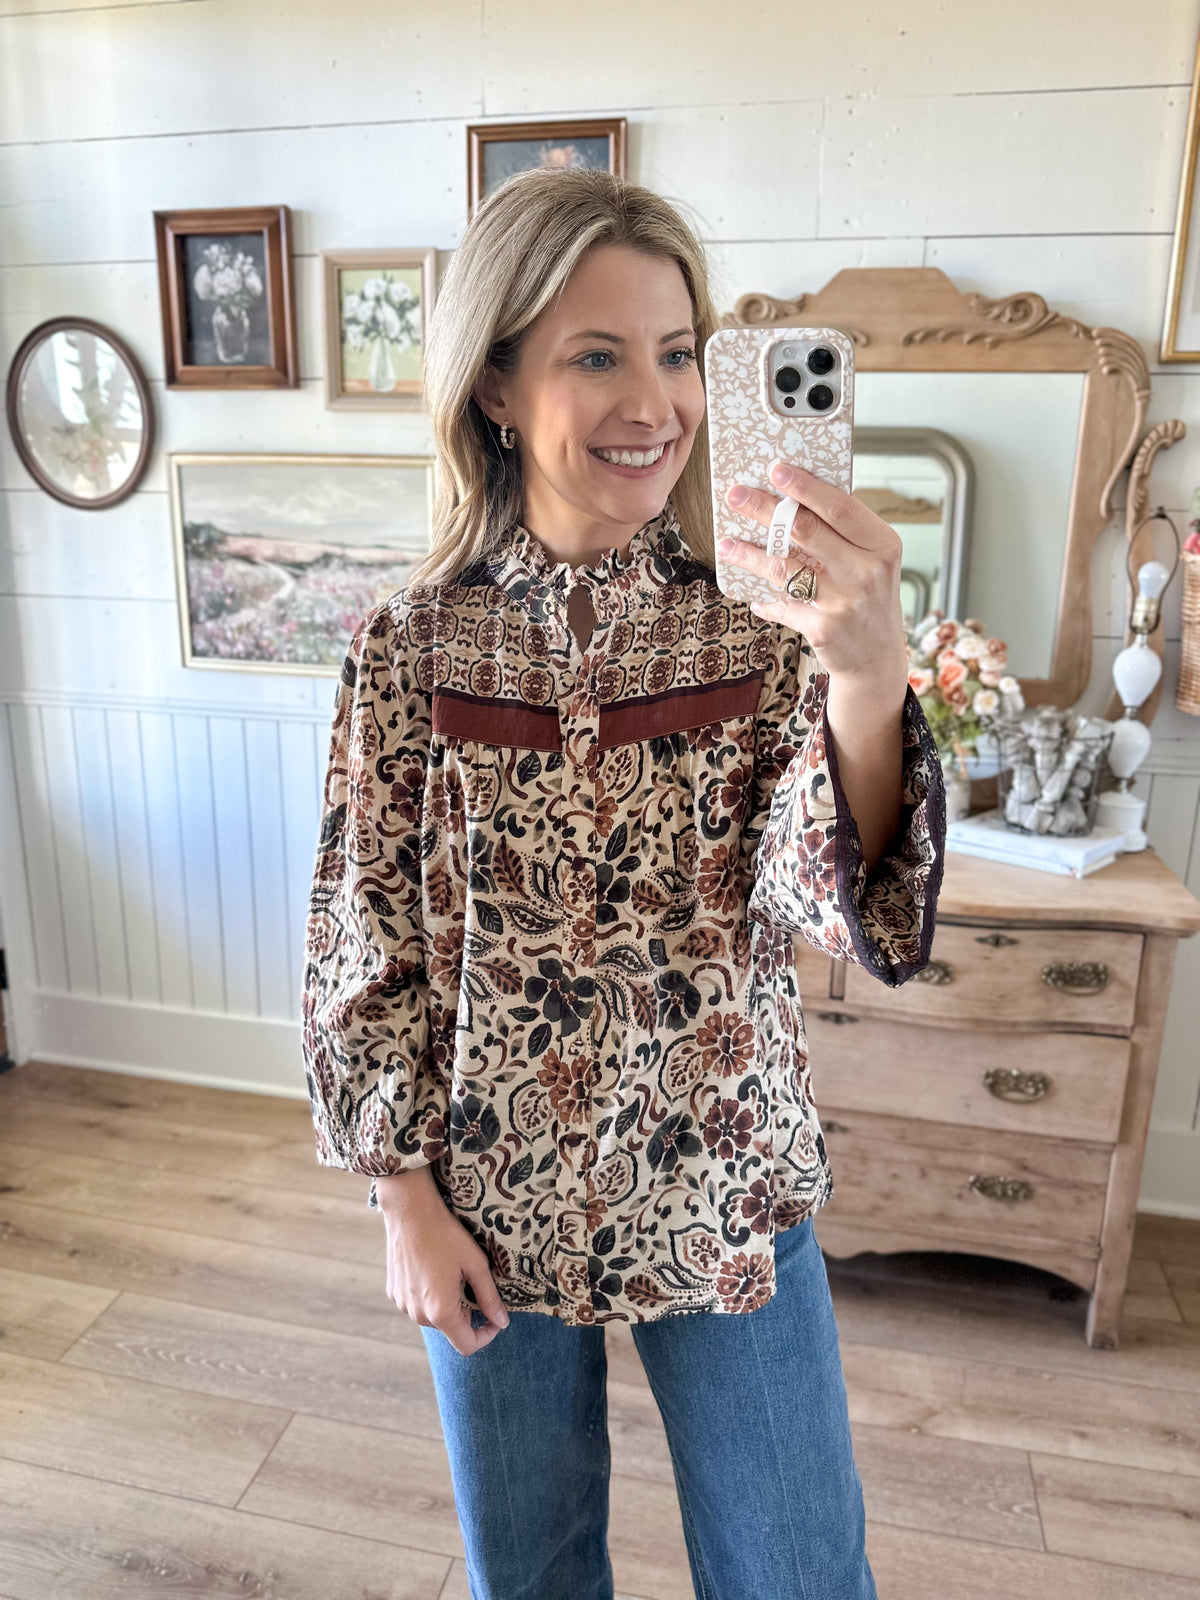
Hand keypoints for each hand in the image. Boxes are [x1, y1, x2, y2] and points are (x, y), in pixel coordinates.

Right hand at [376, 1166, 510, 1355]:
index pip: (467, 1346)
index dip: (486, 1336)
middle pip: (450, 1329)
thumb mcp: (476, 1265)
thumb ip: (490, 1298)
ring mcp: (403, 1305)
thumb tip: (503, 1322)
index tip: (494, 1318)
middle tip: (472, 1282)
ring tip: (450, 1272)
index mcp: (441, 1311)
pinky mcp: (394, 1293)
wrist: (409, 1211)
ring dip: (447, 1304)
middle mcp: (418, 1315)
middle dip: (466, 1313)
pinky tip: (432, 1268)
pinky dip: (429, 1295)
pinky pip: (417, 1304)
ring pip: (433, 1317)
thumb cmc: (446, 1235)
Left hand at [718, 458, 907, 687]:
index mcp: (882, 545)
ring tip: (726, 544)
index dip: (805, 487)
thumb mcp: (873, 563)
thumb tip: (793, 501)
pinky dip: (765, 601)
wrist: (878, 658)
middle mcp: (867, 571)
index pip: (840, 507)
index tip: (775, 470)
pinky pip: (783, 605)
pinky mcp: (823, 628)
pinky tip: (753, 596)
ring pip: (784, 567)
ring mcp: (845, 600)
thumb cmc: (870, 600)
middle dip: (765, 509)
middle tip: (736, 495)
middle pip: (806, 530)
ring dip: (749, 554)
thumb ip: (844, 535)